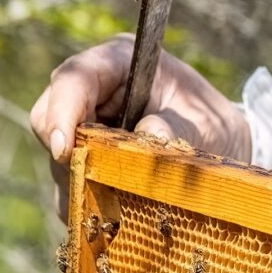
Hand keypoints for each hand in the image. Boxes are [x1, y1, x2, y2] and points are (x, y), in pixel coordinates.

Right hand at [28, 35, 250, 211]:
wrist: (223, 150)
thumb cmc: (214, 126)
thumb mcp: (208, 126)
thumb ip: (179, 129)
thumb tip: (148, 136)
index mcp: (119, 62)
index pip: (74, 78)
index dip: (62, 111)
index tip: (65, 150)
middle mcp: (94, 92)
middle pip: (48, 116)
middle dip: (67, 155)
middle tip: (97, 184)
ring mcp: (84, 128)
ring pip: (56, 158)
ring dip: (81, 184)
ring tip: (124, 200)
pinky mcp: (84, 161)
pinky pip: (68, 186)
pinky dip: (87, 203)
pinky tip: (119, 210)